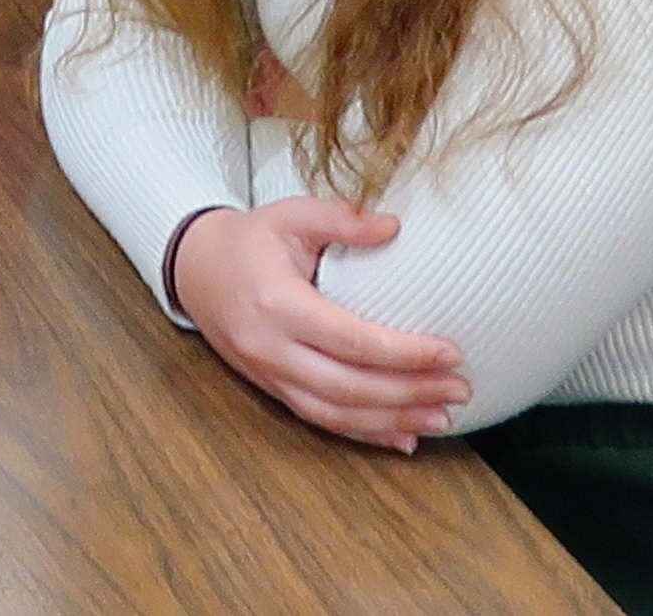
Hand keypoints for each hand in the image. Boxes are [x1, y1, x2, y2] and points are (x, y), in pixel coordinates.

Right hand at [173, 200, 470, 447]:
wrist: (193, 267)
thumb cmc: (248, 240)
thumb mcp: (290, 215)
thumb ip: (341, 218)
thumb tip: (394, 227)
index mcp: (277, 304)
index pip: (352, 340)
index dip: (406, 353)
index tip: (452, 353)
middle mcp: (270, 348)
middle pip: (349, 386)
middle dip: (410, 393)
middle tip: (459, 390)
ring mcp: (268, 374)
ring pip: (337, 413)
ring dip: (393, 421)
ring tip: (441, 418)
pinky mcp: (270, 388)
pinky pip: (320, 420)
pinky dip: (364, 434)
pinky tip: (402, 437)